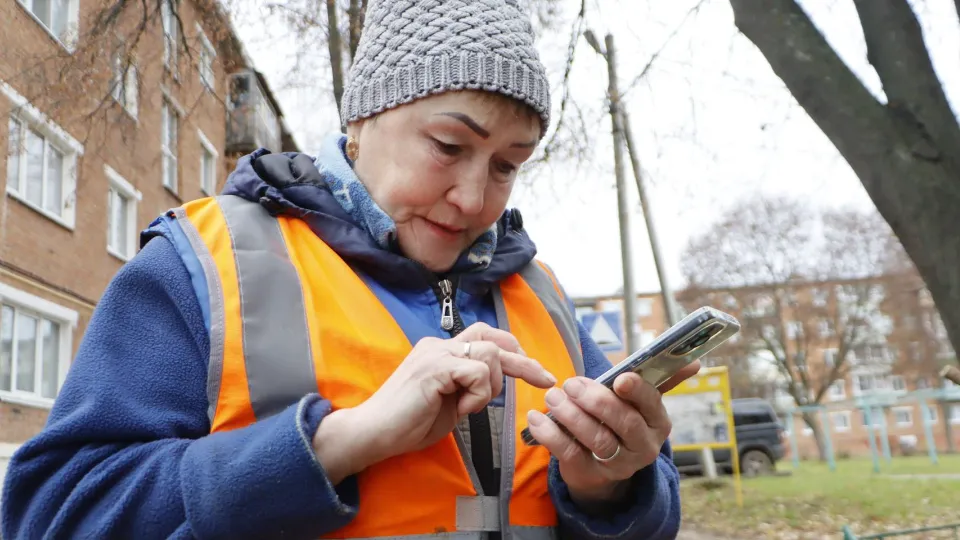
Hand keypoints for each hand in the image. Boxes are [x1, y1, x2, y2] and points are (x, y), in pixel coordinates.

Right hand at [314, 322, 556, 483]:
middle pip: (492, 337)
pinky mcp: (435, 367)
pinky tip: (463, 409)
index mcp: (441, 351)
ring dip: (492, 385)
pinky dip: (480, 393)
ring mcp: (436, 353)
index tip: (535, 370)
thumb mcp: (450, 402)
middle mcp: (439, 345)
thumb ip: (469, 387)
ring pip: (490, 354)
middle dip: (523, 360)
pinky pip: (478, 371)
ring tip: (472, 407)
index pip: (485, 337)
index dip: (513, 350)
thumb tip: (496, 382)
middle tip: (544, 378)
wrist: (373, 433)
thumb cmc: (408, 424)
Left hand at [525, 361, 699, 504]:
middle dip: (597, 401)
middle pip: (624, 423)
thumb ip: (662, 380)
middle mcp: (643, 446)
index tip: (619, 378)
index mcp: (658, 422)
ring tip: (552, 397)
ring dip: (571, 415)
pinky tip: (536, 418)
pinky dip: (550, 434)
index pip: (652, 404)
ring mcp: (618, 464)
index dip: (636, 391)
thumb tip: (695, 361)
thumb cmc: (620, 421)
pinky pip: (570, 454)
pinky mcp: (590, 474)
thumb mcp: (639, 403)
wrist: (603, 469)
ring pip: (596, 438)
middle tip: (571, 384)